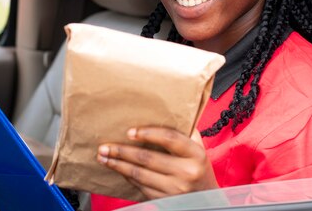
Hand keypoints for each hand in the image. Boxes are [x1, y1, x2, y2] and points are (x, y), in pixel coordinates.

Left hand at [96, 127, 217, 198]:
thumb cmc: (199, 168)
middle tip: (105, 146)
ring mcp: (175, 189)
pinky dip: (127, 176)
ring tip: (103, 157)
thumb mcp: (199, 148)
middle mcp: (187, 172)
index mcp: (196, 154)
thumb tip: (165, 110)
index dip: (148, 133)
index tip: (130, 131)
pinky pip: (141, 186)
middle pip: (148, 158)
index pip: (170, 138)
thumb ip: (186, 131)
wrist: (208, 199)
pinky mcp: (165, 200)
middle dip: (122, 151)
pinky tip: (118, 169)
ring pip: (140, 174)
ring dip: (118, 165)